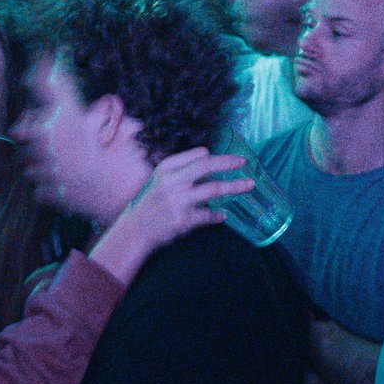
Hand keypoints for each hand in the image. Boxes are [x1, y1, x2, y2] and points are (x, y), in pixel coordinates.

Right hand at [87, 148, 249, 283]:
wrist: (135, 229)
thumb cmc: (150, 202)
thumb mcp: (159, 178)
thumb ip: (181, 166)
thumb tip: (207, 154)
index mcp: (167, 168)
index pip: (198, 156)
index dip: (218, 157)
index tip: (234, 159)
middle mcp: (172, 181)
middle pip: (207, 167)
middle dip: (228, 163)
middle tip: (244, 162)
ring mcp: (178, 201)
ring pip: (213, 189)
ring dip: (234, 187)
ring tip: (248, 185)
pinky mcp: (182, 220)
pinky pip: (208, 215)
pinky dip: (217, 215)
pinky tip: (223, 216)